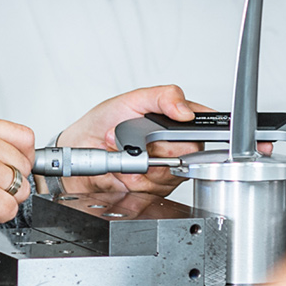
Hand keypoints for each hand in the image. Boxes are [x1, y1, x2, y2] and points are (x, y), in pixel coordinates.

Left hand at [53, 85, 216, 195]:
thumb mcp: (133, 99)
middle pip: (189, 151)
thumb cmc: (104, 122)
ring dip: (142, 163)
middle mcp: (177, 145)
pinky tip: (124, 168)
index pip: (203, 125)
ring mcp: (168, 168)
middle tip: (136, 137)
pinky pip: (153, 186)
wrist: (82, 149)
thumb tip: (186, 111)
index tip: (175, 130)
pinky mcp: (155, 188)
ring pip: (171, 171)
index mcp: (177, 120)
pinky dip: (134, 177)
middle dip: (157, 145)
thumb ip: (163, 97)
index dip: (196, 130)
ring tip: (125, 151)